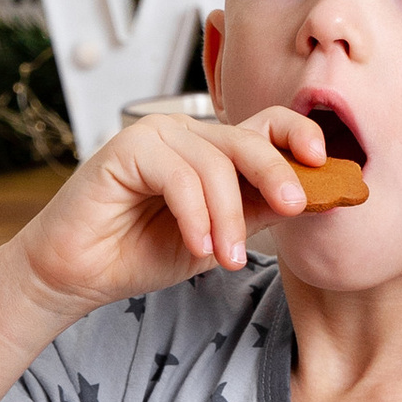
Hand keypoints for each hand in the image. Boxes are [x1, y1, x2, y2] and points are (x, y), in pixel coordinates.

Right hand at [2, 107, 328, 328]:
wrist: (77, 275)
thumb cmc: (140, 252)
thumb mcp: (216, 237)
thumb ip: (254, 213)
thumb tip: (312, 198)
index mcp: (212, 149)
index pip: (267, 126)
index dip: (300, 135)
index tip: (324, 164)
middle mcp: (187, 134)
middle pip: (249, 139)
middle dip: (277, 173)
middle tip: (294, 208)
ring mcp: (155, 136)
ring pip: (215, 165)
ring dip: (227, 217)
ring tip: (227, 258)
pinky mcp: (126, 149)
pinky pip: (178, 176)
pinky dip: (195, 215)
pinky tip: (198, 246)